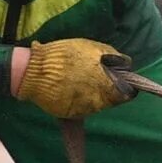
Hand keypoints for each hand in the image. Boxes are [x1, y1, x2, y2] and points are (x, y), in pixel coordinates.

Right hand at [14, 39, 133, 118]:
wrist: (34, 70)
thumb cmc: (64, 56)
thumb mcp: (93, 48)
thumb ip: (112, 56)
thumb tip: (125, 64)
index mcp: (107, 86)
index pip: (127, 93)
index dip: (126, 86)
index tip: (122, 80)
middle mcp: (97, 102)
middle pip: (112, 100)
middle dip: (109, 89)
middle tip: (97, 77)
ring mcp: (83, 110)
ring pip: (97, 104)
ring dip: (95, 95)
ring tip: (81, 81)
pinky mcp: (70, 114)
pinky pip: (82, 108)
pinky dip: (81, 100)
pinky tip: (72, 88)